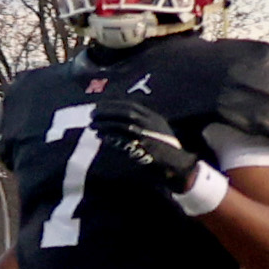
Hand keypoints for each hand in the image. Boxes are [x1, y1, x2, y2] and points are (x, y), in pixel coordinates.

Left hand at [85, 94, 199, 189]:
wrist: (177, 163)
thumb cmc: (165, 147)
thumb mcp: (157, 128)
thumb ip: (143, 121)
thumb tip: (120, 117)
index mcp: (154, 117)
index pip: (130, 106)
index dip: (113, 105)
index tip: (100, 105)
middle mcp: (150, 123)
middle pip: (124, 113)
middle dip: (106, 112)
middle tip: (92, 114)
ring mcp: (147, 135)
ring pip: (121, 125)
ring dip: (104, 124)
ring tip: (92, 125)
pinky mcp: (142, 148)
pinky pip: (122, 140)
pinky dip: (110, 137)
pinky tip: (100, 136)